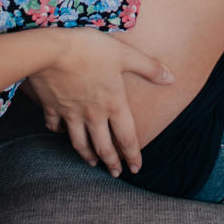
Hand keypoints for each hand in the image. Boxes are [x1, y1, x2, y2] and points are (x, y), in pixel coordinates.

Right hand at [23, 29, 174, 176]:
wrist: (50, 50)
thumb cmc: (91, 50)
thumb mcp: (125, 54)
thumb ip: (150, 68)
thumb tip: (172, 79)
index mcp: (113, 104)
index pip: (127, 138)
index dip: (132, 155)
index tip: (135, 168)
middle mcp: (93, 115)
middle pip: (103, 146)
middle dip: (111, 162)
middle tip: (115, 173)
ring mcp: (71, 114)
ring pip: (79, 142)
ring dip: (87, 155)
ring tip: (91, 163)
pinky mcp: (52, 107)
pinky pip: (55, 125)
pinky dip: (57, 132)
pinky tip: (58, 133)